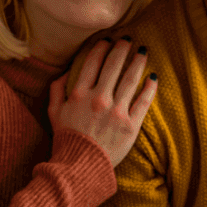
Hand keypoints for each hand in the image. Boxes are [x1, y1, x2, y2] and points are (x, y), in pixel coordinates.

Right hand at [48, 37, 156, 166]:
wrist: (80, 167)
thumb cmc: (66, 141)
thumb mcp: (54, 114)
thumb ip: (56, 90)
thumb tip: (63, 73)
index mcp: (79, 94)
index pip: (93, 63)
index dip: (101, 48)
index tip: (107, 40)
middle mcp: (99, 99)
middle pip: (114, 66)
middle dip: (122, 49)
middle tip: (128, 39)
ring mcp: (117, 112)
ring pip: (131, 79)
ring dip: (138, 62)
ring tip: (143, 52)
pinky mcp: (131, 125)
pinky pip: (144, 102)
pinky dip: (150, 88)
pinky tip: (153, 77)